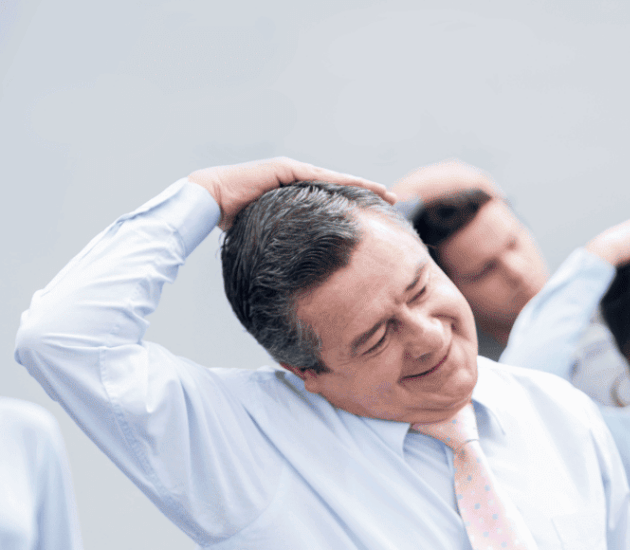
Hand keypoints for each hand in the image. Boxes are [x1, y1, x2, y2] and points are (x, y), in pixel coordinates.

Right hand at [188, 157, 396, 230]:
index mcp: (295, 196)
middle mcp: (297, 181)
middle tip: (395, 200)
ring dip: (363, 185)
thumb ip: (286, 247)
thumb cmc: (234, 223)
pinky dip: (342, 181)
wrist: (210, 199)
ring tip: (388, 193)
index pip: (331, 201)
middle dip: (368, 192)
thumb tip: (298, 276)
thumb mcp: (269, 238)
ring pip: (335, 180)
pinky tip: (362, 185)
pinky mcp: (286, 169)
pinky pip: (320, 177)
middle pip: (340, 187)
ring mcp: (292, 171)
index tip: (377, 215)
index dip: (354, 205)